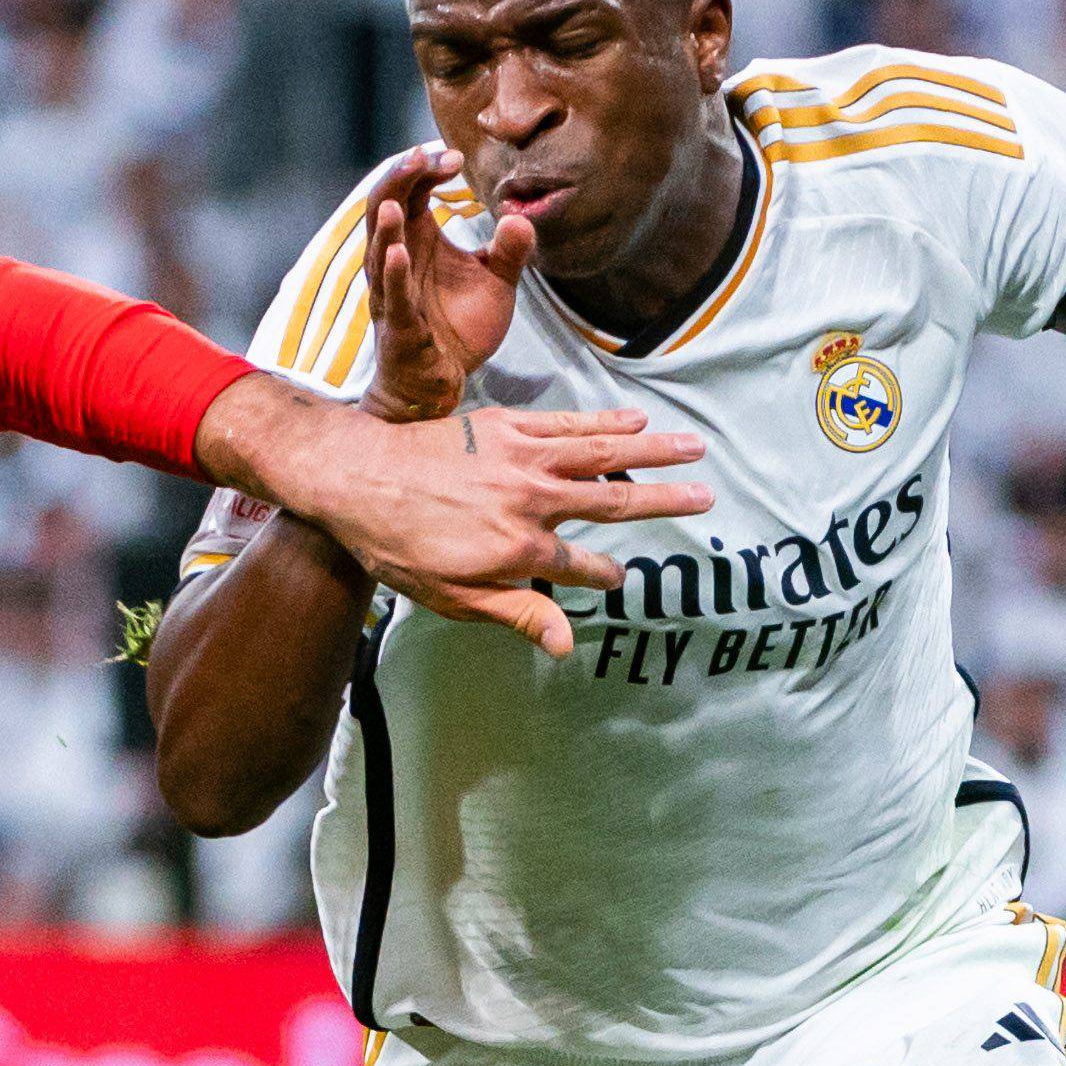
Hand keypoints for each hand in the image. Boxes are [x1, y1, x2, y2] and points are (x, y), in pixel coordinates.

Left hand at [220, 387, 713, 650]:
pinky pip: (570, 423)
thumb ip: (515, 614)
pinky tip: (637, 418)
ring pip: (604, 453)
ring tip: (695, 446)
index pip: (582, 567)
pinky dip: (606, 421)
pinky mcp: (508, 425)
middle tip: (708, 497)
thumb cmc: (397, 546)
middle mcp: (533, 500)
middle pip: (614, 501)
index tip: (619, 581)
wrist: (357, 477)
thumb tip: (565, 646)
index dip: (604, 576)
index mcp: (520, 549)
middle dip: (664, 502)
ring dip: (654, 449)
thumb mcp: (450, 598)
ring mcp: (524, 457)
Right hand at [362, 147, 531, 424]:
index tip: (455, 157)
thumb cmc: (459, 328)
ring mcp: (391, 292)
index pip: (409, 191)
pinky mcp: (397, 325)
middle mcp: (395, 261)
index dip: (425, 168)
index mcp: (416, 241)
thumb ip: (510, 250)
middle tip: (427, 156)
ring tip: (402, 193)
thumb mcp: (495, 282)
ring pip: (378, 249)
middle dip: (401, 178)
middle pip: (384, 207)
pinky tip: (400, 252)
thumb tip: (521, 218)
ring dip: (389, 222)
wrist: (442, 382)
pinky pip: (391, 296)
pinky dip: (394, 274)